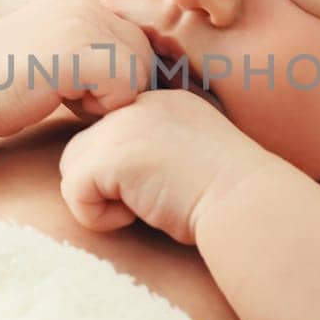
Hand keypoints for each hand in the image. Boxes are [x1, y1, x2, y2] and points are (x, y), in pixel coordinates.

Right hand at [0, 0, 155, 138]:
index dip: (117, 80)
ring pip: (139, 72)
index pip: (137, 46)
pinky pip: (124, 85)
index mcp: (86, 5)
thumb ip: (97, 57)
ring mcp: (82, 22)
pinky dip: (100, 105)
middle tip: (71, 97)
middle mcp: (87, 5)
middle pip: (144, 58)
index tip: (76, 90)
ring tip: (64, 96)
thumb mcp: (60, 60)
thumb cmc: (9, 88)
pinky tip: (61, 99)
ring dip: (108, 98)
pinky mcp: (76, 47)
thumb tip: (155, 76)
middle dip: (118, 89)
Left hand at [57, 88, 274, 245]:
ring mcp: (124, 125)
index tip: (158, 188)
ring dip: (101, 199)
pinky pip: (74, 192)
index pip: (111, 132)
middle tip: (149, 199)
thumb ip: (155, 151)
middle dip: (104, 184)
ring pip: (74, 168)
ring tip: (144, 206)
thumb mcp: (190, 157)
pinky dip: (99, 217)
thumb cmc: (229, 195)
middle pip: (84, 147)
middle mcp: (139, 105)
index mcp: (162, 102)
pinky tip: (137, 214)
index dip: (120, 170)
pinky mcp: (112, 155)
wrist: (246, 202)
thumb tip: (117, 176)